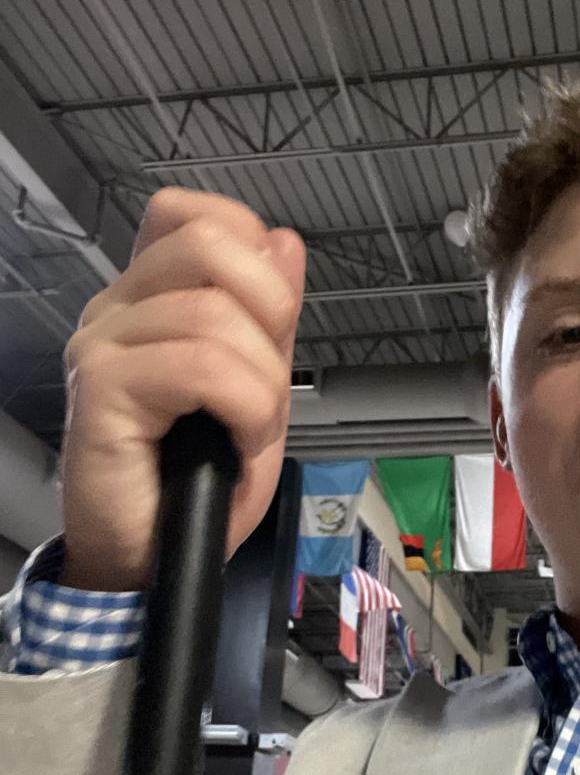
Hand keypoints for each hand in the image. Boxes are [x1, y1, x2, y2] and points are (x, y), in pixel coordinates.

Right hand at [59, 186, 305, 591]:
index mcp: (152, 299)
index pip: (196, 216)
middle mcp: (120, 308)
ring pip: (215, 314)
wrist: (146, 558)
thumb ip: (270, 319)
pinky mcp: (101, 384)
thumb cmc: (192, 487)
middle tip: (267, 382)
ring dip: (262, 384)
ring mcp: (104, 341)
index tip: (271, 321)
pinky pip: (201, 365)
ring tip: (248, 431)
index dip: (253, 253)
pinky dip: (245, 408)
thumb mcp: (255, 392)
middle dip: (271, 313)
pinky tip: (235, 440)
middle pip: (210, 244)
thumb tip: (284, 242)